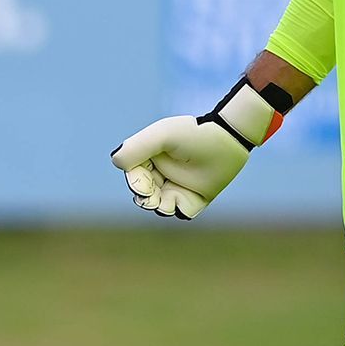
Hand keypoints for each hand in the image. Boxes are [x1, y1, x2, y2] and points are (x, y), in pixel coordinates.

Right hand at [110, 79, 282, 219]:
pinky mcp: (195, 198)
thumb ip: (137, 146)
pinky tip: (182, 204)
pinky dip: (180, 210)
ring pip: (160, 205)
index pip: (134, 175)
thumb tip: (116, 161)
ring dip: (160, 207)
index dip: (136, 184)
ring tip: (166, 205)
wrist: (228, 139)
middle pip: (144, 194)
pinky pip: (182, 211)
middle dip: (145, 199)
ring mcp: (178, 186)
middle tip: (152, 199)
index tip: (144, 186)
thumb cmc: (194, 134)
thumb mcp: (163, 135)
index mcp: (150, 157)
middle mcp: (162, 172)